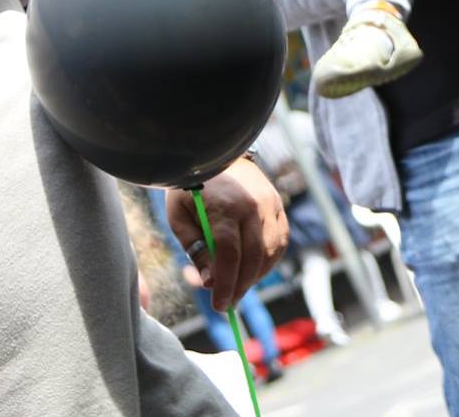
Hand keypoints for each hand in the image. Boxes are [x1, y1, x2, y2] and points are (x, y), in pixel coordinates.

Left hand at [166, 158, 287, 312]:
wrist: (220, 153)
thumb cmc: (192, 188)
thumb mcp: (179, 216)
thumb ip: (194, 248)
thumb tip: (210, 281)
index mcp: (225, 207)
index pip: (229, 254)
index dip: (225, 283)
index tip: (219, 306)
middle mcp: (254, 205)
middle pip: (253, 256)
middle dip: (240, 286)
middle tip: (227, 304)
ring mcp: (271, 205)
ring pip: (270, 251)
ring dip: (256, 276)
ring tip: (238, 288)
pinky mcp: (279, 206)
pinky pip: (280, 242)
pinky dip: (268, 261)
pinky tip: (253, 270)